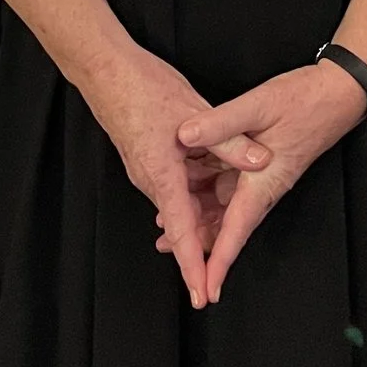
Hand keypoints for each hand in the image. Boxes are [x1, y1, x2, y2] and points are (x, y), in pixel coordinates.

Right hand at [81, 47, 269, 308]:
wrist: (105, 70)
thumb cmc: (143, 88)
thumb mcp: (194, 110)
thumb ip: (229, 139)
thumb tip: (261, 160)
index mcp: (161, 174)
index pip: (180, 231)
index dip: (193, 266)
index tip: (201, 296)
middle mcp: (150, 179)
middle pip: (180, 224)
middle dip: (200, 249)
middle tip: (217, 277)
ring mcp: (146, 170)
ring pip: (179, 203)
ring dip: (198, 217)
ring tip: (218, 237)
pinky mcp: (147, 159)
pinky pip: (174, 185)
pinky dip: (192, 191)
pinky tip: (209, 182)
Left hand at [173, 60, 365, 304]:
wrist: (338, 92)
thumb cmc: (306, 100)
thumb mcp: (258, 104)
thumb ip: (220, 122)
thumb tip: (185, 135)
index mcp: (263, 180)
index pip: (236, 230)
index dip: (218, 261)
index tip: (206, 288)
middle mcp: (264, 185)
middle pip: (226, 224)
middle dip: (198, 241)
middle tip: (166, 247)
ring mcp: (263, 175)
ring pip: (225, 206)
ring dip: (199, 214)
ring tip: (166, 221)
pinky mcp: (261, 163)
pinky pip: (230, 185)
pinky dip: (208, 189)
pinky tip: (189, 182)